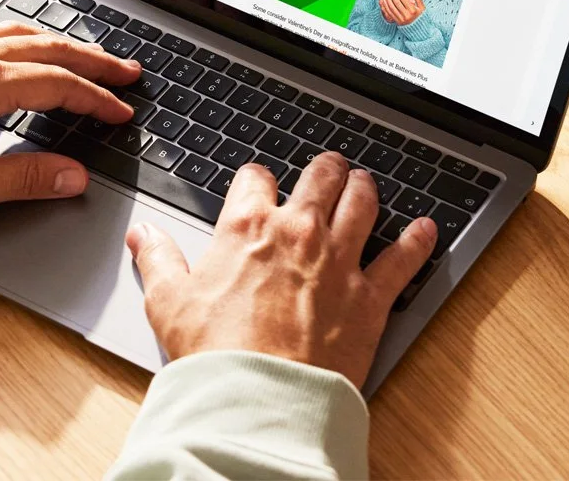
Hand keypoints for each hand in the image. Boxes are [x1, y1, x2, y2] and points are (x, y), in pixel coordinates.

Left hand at [0, 22, 139, 219]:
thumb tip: (74, 176)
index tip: (122, 111)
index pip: (59, 84)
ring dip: (63, 43)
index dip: (97, 99)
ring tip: (89, 55)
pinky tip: (29, 47)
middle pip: (50, 48)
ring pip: (23, 34)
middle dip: (94, 60)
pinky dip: (28, 37)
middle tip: (127, 69)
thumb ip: (25, 179)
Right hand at [126, 153, 436, 387]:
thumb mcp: (168, 302)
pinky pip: (403, 259)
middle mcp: (298, 231)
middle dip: (324, 168)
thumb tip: (142, 234)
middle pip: (320, 176)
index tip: (258, 186)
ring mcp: (338, 259)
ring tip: (366, 183)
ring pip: (362, 202)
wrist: (259, 399)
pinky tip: (426, 229)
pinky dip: (418, 241)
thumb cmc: (214, 354)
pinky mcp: (370, 296)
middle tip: (327, 169)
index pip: (255, 177)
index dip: (256, 179)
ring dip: (365, 188)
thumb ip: (157, 258)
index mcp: (247, 226)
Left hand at [378, 0, 424, 25]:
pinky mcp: (397, 21)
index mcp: (413, 11)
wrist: (417, 29)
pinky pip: (390, 13)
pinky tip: (384, 1)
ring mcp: (401, 19)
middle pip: (397, 3)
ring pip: (392, 7)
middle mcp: (406, 15)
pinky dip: (386, 7)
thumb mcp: (422, 8)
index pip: (404, 0)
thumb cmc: (420, 17)